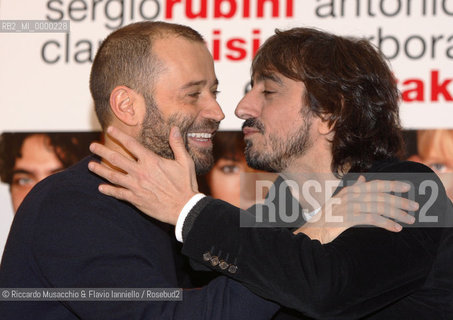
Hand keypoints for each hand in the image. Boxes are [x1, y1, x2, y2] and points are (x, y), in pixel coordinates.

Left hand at [88, 126, 197, 224]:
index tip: (109, 130)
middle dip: (102, 151)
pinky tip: (100, 188)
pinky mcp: (135, 199)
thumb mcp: (185, 162)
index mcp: (151, 161)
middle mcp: (140, 172)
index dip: (119, 135)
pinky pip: (118, 193)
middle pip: (116, 158)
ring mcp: (136, 186)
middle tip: (92, 146)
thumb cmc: (185, 184)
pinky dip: (108, 190)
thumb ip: (177, 144)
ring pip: (113, 176)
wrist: (184, 207)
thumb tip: (174, 129)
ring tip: (90, 165)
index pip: (131, 144)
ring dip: (100, 170)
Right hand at [294, 176, 418, 243]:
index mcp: (350, 190)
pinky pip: (372, 219)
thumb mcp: (339, 200)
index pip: (375, 184)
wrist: (312, 231)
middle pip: (380, 195)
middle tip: (415, 207)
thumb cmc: (326, 218)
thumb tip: (362, 180)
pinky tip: (396, 228)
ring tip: (409, 220)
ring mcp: (349, 206)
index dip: (393, 184)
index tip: (408, 187)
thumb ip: (352, 189)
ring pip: (379, 207)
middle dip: (400, 200)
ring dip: (397, 214)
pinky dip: (386, 223)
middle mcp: (350, 195)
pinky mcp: (348, 218)